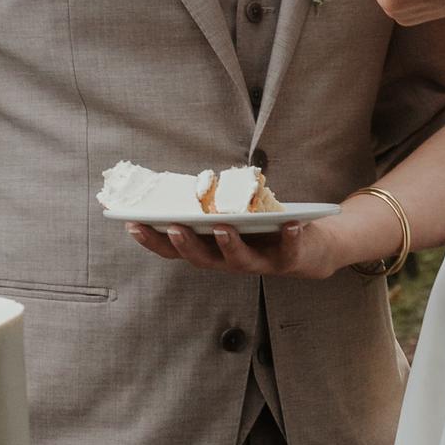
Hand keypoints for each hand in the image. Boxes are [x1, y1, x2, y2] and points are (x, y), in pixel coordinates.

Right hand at [126, 209, 372, 282]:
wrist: (313, 248)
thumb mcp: (233, 215)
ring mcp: (260, 263)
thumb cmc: (264, 227)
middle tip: (174, 226)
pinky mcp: (290, 259)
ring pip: (240, 261)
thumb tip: (182, 181)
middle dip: (186, 244)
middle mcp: (230, 262)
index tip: (131, 223)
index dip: (153, 240)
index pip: (176, 250)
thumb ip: (210, 206)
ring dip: (230, 244)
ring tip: (222, 226)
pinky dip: (290, 238)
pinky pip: (290, 251)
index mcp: (212, 250)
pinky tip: (291, 224)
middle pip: (202, 259)